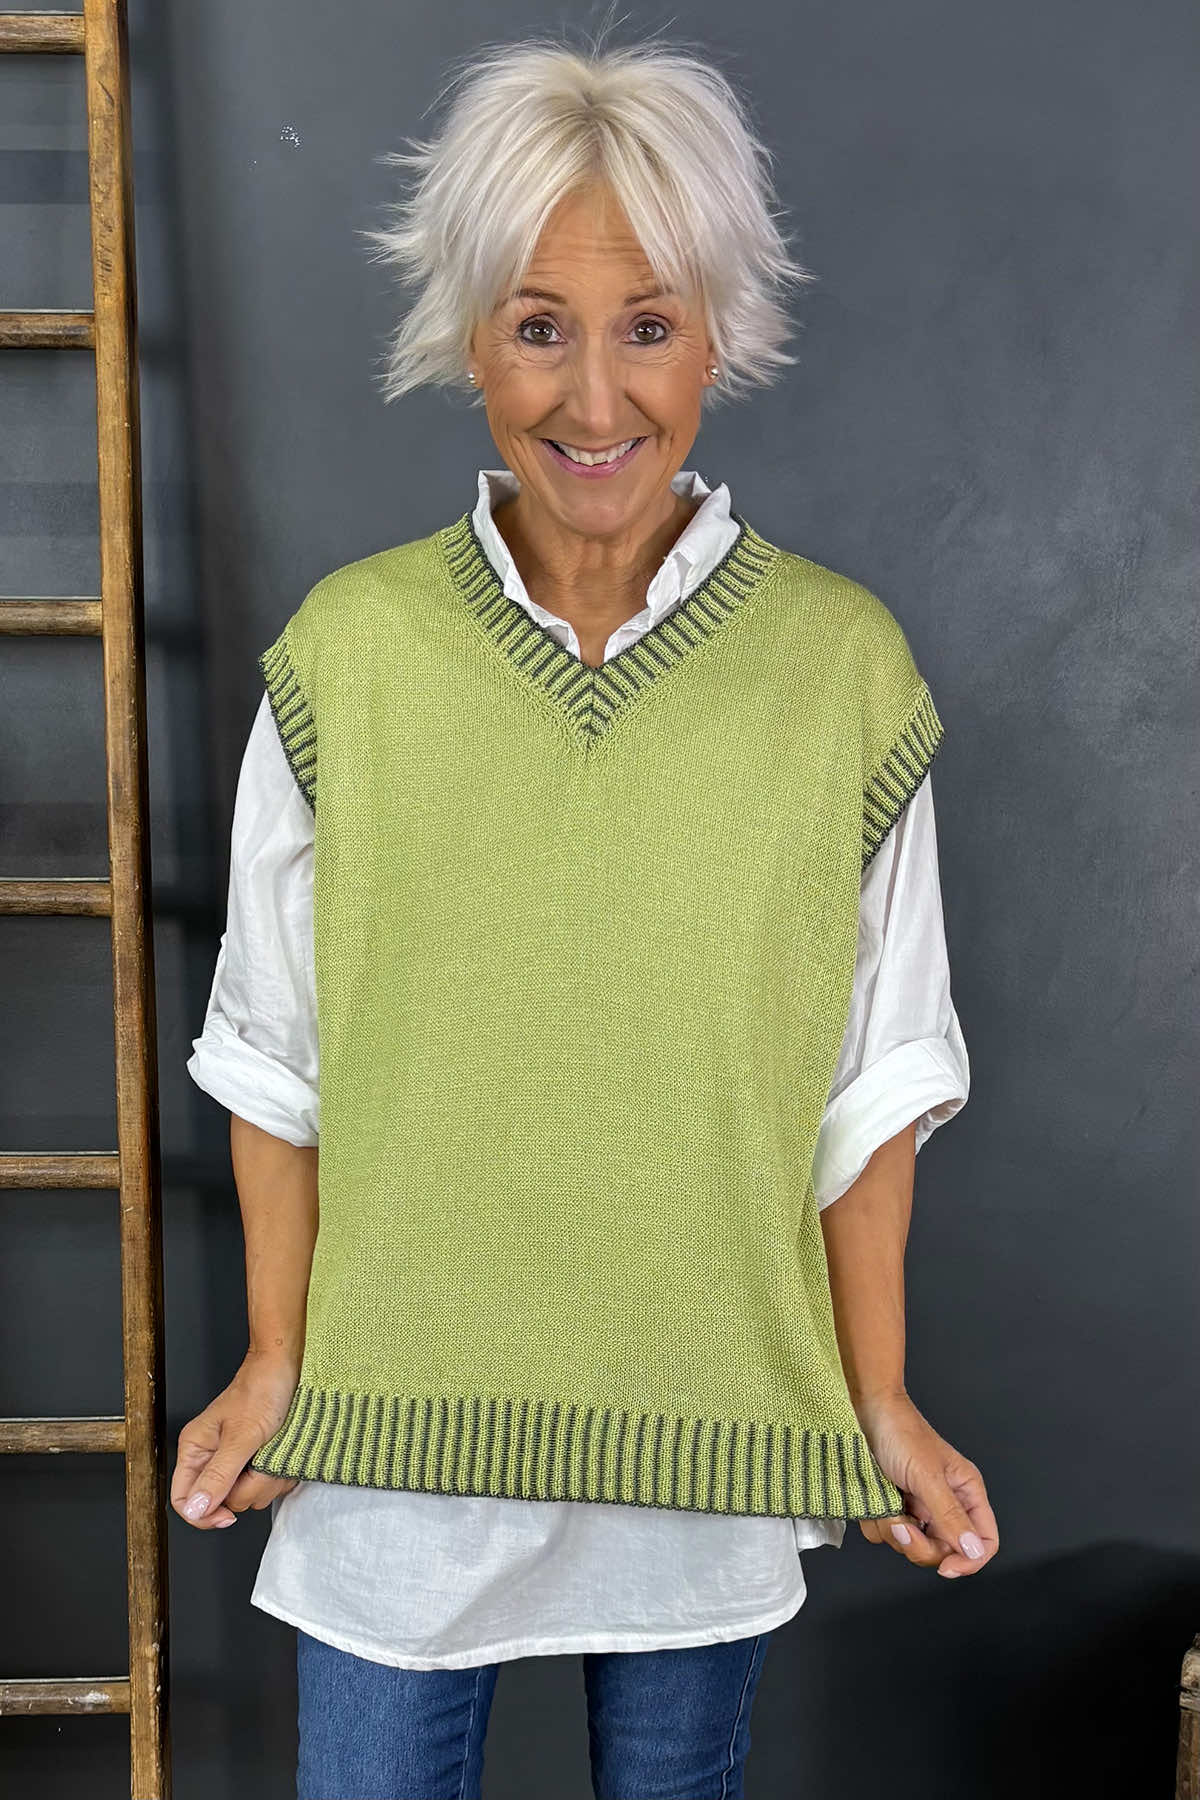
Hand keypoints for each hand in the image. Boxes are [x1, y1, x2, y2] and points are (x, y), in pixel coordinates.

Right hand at [170, 1350, 301, 1529]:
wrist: (287, 1368)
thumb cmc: (262, 1389)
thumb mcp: (242, 1435)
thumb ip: (219, 1474)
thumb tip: (196, 1509)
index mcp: (195, 1449)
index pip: (183, 1500)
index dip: (203, 1515)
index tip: (229, 1515)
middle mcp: (212, 1457)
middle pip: (221, 1502)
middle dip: (246, 1490)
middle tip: (261, 1466)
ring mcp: (235, 1460)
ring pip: (247, 1495)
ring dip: (267, 1480)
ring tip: (275, 1454)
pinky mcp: (256, 1459)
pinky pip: (265, 1484)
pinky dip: (278, 1475)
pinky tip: (283, 1455)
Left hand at [853, 1389, 998, 1577]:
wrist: (862, 1411)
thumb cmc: (899, 1431)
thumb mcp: (928, 1476)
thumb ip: (950, 1515)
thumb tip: (973, 1551)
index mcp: (966, 1492)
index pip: (984, 1541)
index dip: (969, 1560)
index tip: (946, 1567)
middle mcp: (944, 1503)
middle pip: (944, 1551)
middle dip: (919, 1544)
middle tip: (902, 1524)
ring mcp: (916, 1507)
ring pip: (911, 1546)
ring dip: (893, 1529)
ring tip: (886, 1501)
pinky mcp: (891, 1507)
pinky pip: (885, 1534)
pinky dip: (876, 1520)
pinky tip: (874, 1497)